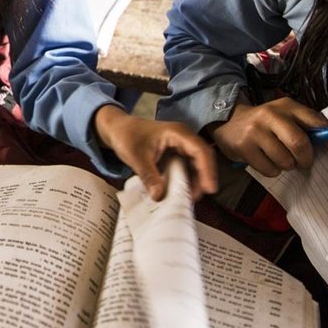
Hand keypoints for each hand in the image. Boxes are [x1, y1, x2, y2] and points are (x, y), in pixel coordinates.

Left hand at [94, 106, 216, 200]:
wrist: (117, 129)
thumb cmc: (127, 136)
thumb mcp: (136, 157)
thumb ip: (149, 176)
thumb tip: (159, 197)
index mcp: (177, 133)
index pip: (200, 151)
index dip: (207, 170)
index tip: (209, 189)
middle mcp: (183, 138)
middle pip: (202, 158)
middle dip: (202, 178)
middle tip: (196, 198)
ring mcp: (180, 145)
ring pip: (195, 164)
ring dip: (195, 180)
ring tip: (189, 198)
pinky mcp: (175, 153)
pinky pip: (186, 167)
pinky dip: (186, 179)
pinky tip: (181, 192)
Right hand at [209, 97, 327, 176]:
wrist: (229, 122)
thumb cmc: (266, 124)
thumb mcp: (285, 118)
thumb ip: (306, 128)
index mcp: (288, 106)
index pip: (318, 124)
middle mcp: (272, 114)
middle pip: (300, 144)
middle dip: (305, 159)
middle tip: (302, 162)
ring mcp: (256, 130)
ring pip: (285, 160)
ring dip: (286, 166)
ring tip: (278, 157)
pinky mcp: (244, 146)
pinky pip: (269, 169)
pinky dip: (272, 170)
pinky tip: (265, 160)